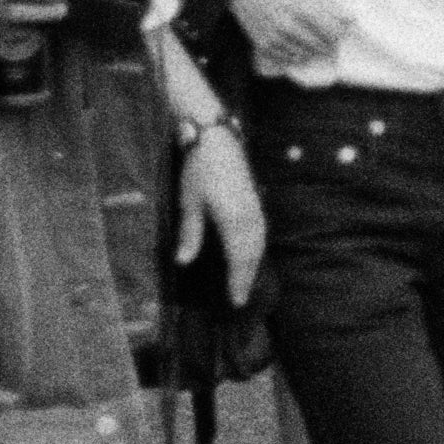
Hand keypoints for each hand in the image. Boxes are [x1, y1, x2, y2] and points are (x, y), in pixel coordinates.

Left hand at [173, 125, 267, 293]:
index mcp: (233, 221)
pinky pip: (260, 234)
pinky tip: (251, 255)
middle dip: (247, 278)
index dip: (237, 282)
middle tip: (241, 301)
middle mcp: (249, 218)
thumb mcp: (189, 203)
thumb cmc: (199, 171)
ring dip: (253, 266)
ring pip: (259, 244)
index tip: (236, 302)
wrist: (217, 141)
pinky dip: (256, 250)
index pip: (238, 259)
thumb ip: (189, 234)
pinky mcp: (255, 203)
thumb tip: (183, 262)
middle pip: (252, 255)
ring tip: (247, 283)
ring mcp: (255, 210)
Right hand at [229, 0, 346, 75]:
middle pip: (320, 45)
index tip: (343, 32)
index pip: (330, 30)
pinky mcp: (263, 44)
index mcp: (301, 6)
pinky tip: (302, 51)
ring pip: (305, 54)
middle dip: (330, 45)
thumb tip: (350, 19)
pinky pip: (287, 58)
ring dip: (315, 52)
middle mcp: (288, 24)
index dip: (340, 34)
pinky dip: (298, 57)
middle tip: (334, 43)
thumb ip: (327, 2)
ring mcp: (274, 36)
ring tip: (320, 47)